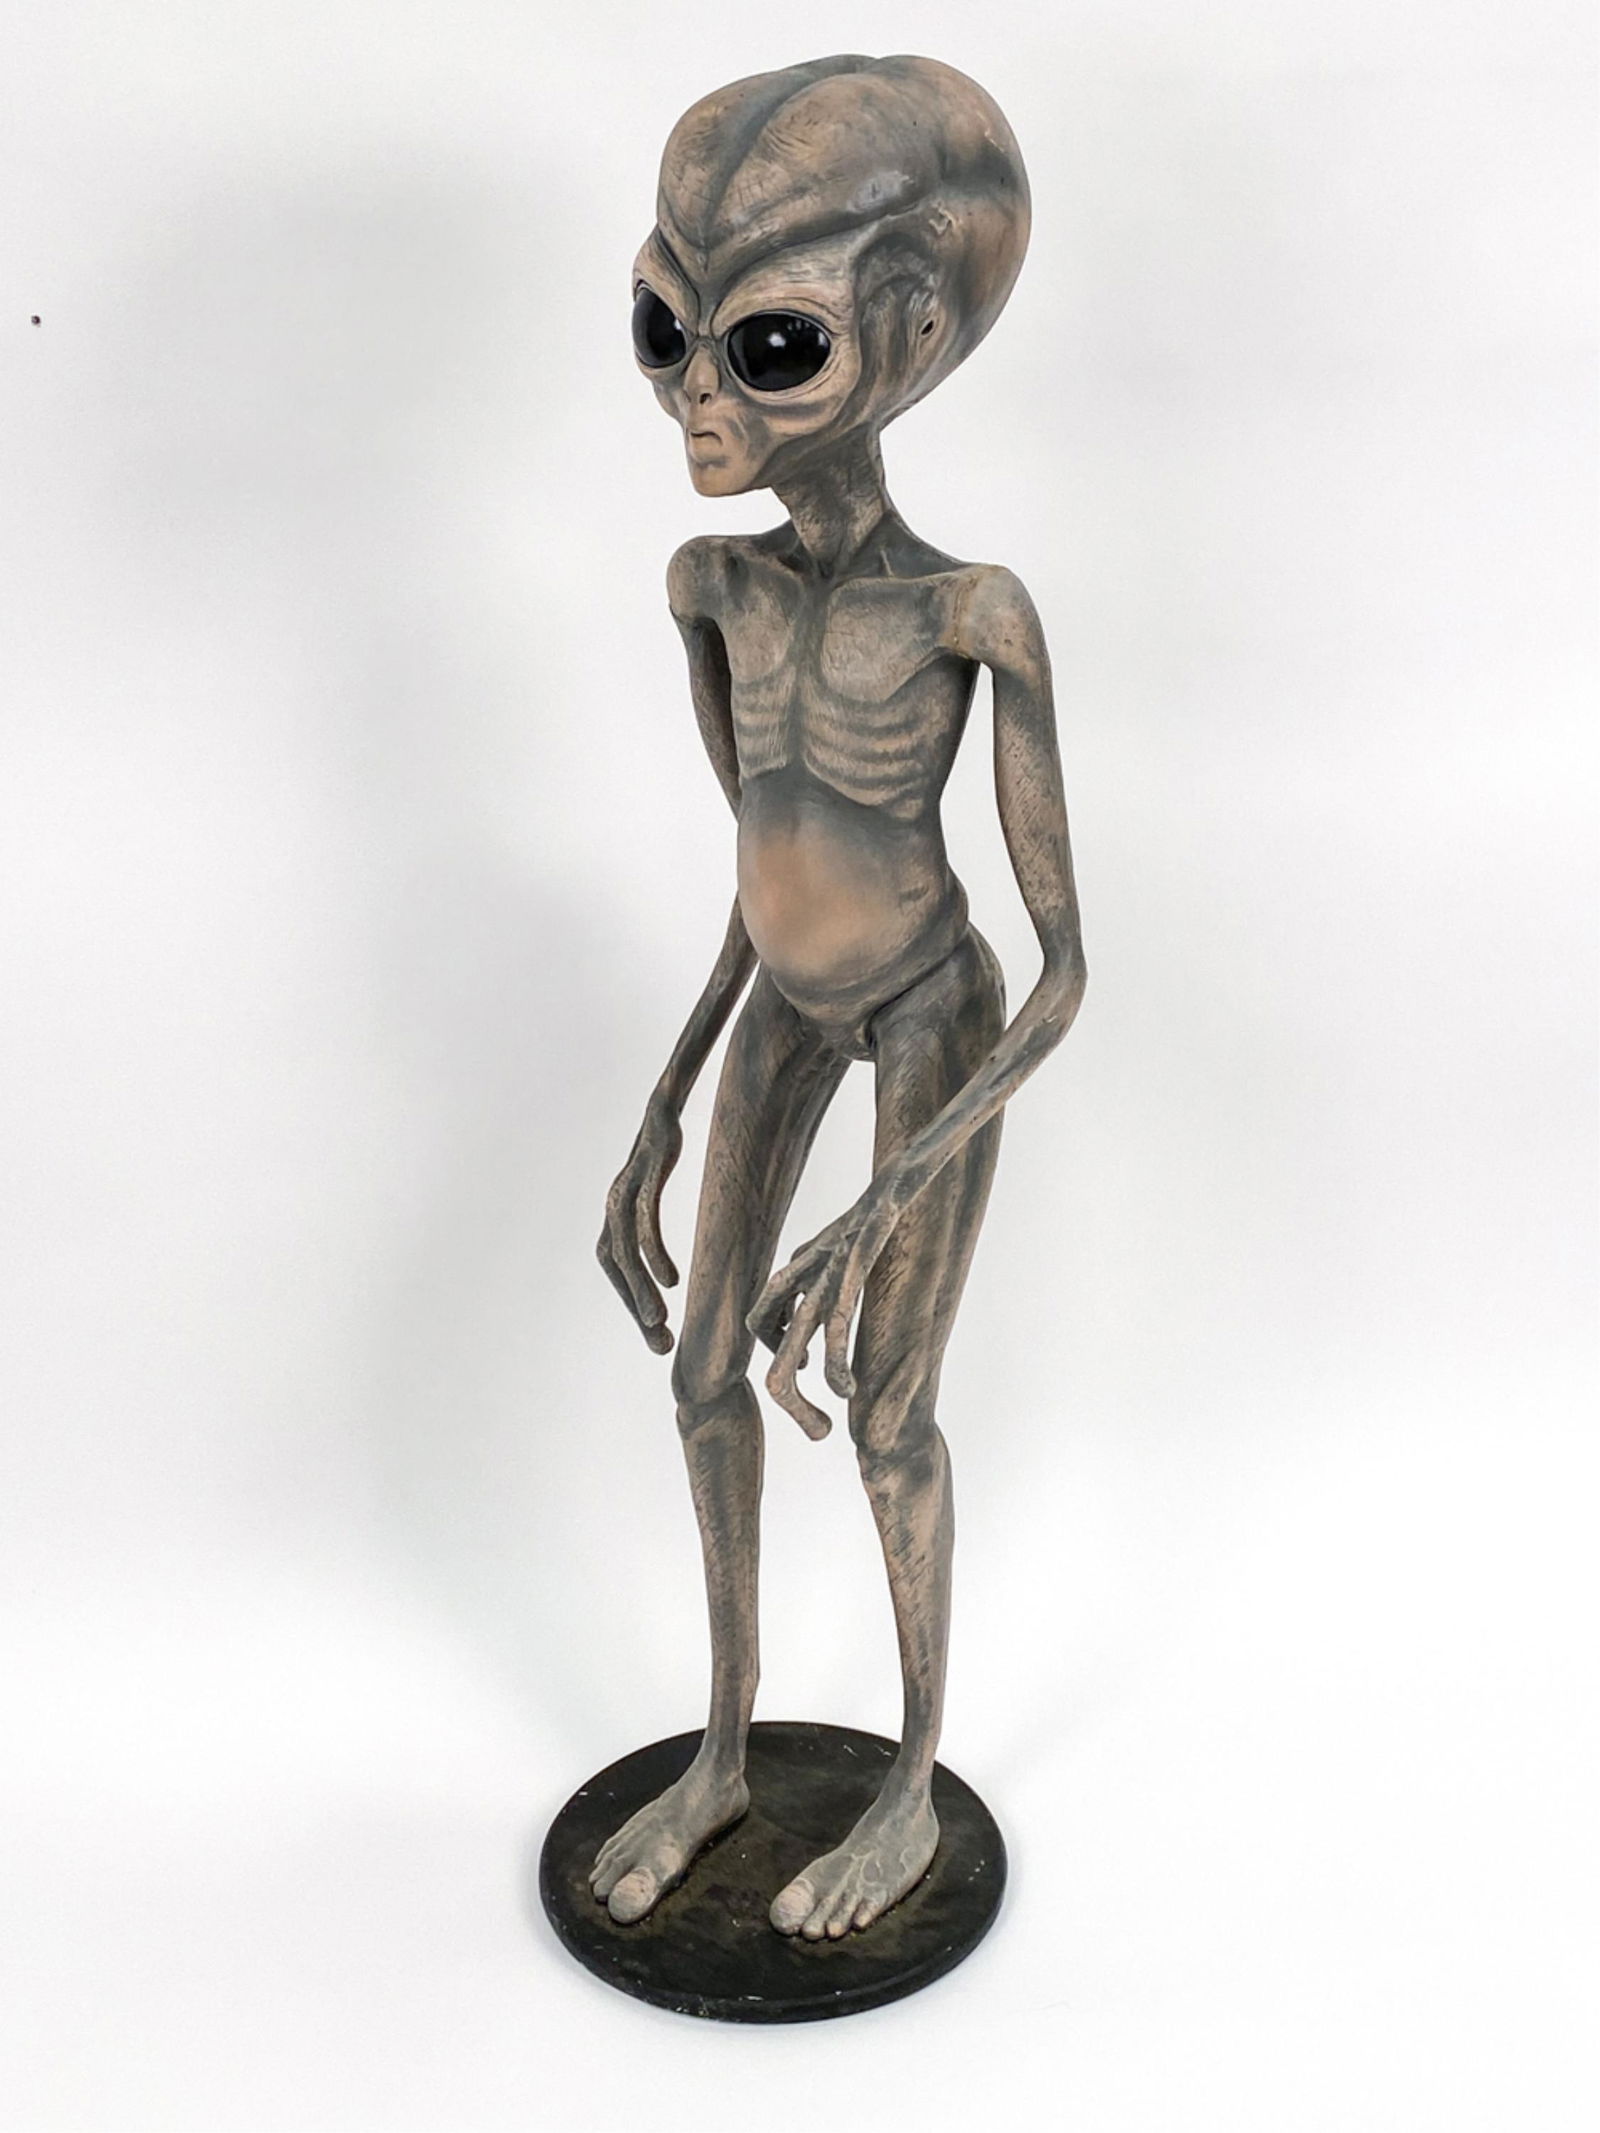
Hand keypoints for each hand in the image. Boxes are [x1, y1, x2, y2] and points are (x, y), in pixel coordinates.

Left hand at [596, 1092, 682, 1353]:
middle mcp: (615, 1198)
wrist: (671, 1089)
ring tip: (660, 1320)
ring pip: (623, 1247)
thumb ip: (669, 1217)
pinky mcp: (646, 1165)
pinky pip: (643, 1217)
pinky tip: (672, 1278)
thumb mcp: (665, 1183)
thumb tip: (696, 1253)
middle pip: (613, 1262)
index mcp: (619, 1206)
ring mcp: (627, 1180)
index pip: (613, 1265)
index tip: (657, 1333)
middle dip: (632, 1304)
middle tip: (659, 1341)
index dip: (630, 1298)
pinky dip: (652, 1251)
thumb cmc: (671, 1139)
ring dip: (638, 1288)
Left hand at [745, 1176, 903, 1439]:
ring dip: (800, 1396)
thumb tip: (808, 1330)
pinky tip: (845, 1388)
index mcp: (797, 1268)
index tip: (807, 1374)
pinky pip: (832, 1323)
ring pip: (792, 1341)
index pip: (760, 1321)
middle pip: (761, 1333)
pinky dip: (834, 1362)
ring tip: (824, 1429)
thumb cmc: (874, 1217)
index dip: (778, 1354)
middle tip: (817, 1433)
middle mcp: (801, 1271)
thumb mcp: (838, 1256)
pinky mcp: (852, 1267)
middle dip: (783, 1395)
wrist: (901, 1178)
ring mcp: (824, 1270)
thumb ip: (820, 1289)